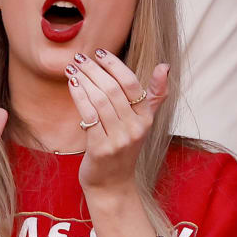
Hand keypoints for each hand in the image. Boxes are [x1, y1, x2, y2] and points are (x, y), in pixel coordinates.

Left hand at [66, 49, 170, 201]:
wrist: (112, 184)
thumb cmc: (123, 148)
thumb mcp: (142, 122)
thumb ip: (155, 95)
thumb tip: (165, 66)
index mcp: (146, 119)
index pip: (132, 84)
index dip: (115, 65)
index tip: (100, 52)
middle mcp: (135, 128)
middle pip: (113, 90)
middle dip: (94, 70)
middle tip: (79, 57)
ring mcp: (119, 139)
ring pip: (100, 100)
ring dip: (83, 80)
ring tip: (72, 68)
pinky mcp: (101, 148)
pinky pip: (88, 115)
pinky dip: (79, 97)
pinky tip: (72, 85)